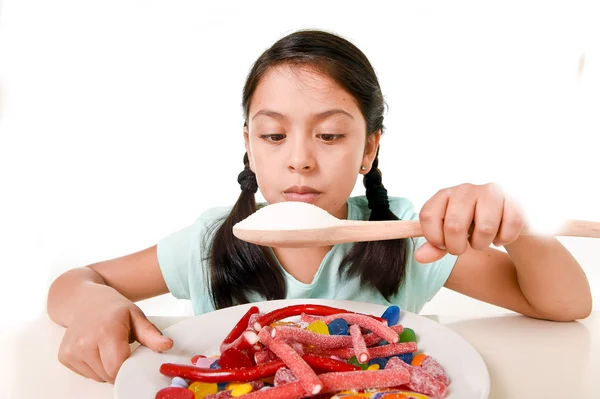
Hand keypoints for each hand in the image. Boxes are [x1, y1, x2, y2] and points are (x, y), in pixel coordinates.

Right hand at [57, 284, 172, 383]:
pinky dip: (95, 367)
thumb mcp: (136, 315)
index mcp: (106, 331)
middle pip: (108, 375)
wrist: (83, 299)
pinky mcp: (64, 357)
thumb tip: (167, 345)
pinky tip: (96, 349)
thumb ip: (151, 334)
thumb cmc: (111, 307)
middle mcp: (85, 342)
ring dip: (107, 368)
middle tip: (123, 349)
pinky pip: (86, 374)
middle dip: (120, 368)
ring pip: (98, 377)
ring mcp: (72, 351)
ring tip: (108, 347)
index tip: (135, 359)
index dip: (129, 368)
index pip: (118, 367)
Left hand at [415, 183, 525, 263]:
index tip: (442, 245)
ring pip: (485, 228)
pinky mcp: (513, 201)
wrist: (505, 219)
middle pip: (455, 225)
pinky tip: (499, 236)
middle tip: (462, 248)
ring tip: (481, 241)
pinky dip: (503, 239)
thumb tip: (420, 257)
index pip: (428, 215)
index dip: (433, 238)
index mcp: (444, 195)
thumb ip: (435, 246)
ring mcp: (490, 192)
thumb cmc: (471, 226)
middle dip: (457, 247)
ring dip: (482, 244)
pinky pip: (508, 229)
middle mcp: (465, 189)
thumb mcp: (449, 236)